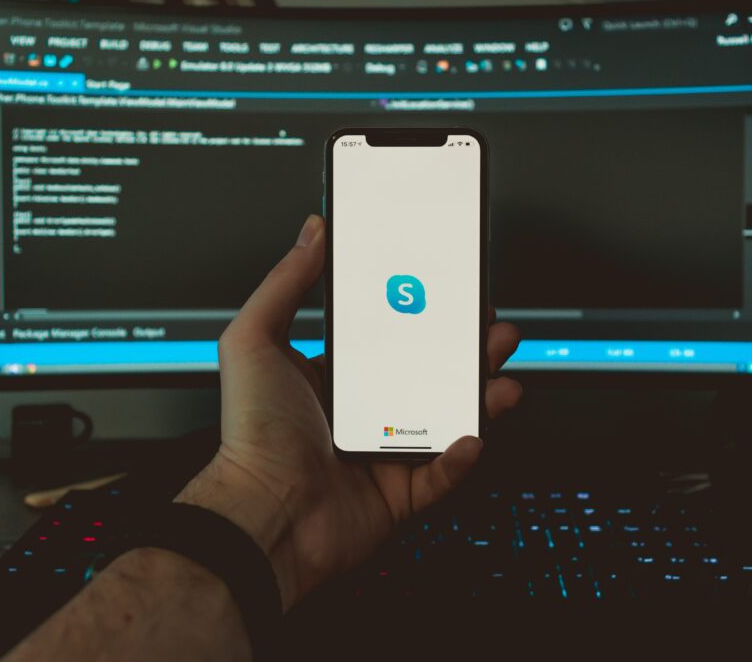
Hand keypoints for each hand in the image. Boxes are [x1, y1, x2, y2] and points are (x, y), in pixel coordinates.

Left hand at [177, 214, 521, 608]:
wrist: (263, 517)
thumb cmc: (251, 436)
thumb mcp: (255, 341)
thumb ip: (284, 283)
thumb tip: (311, 234)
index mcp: (329, 376)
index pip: (385, 336)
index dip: (419, 313)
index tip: (444, 289)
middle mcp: (360, 412)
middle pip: (426, 372)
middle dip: (463, 347)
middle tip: (486, 325)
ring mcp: (383, 452)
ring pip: (446, 418)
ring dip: (479, 395)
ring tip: (499, 372)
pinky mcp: (400, 493)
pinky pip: (444, 473)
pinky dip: (462, 456)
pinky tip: (471, 435)